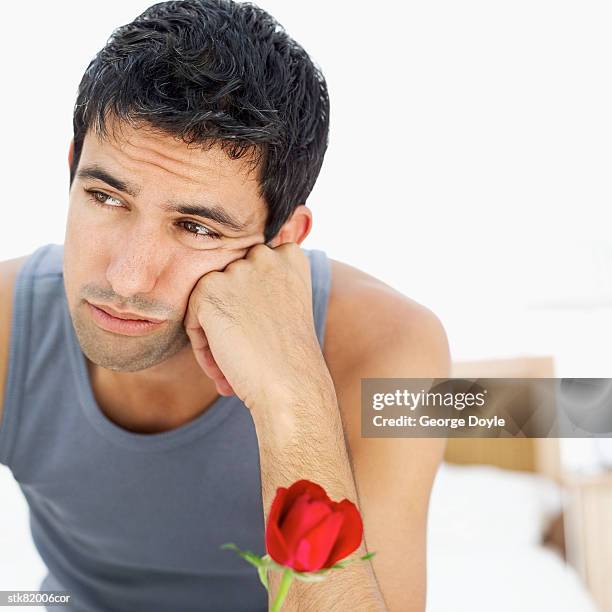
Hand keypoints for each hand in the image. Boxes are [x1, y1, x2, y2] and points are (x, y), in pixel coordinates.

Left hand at [183, 242, 322, 408]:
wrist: (291, 383)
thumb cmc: (292, 357)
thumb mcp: (287, 307)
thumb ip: (264, 287)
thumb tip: (231, 294)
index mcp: (290, 256)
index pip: (253, 271)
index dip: (251, 307)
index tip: (261, 335)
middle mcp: (265, 255)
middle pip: (230, 285)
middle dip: (233, 318)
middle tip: (246, 354)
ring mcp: (237, 270)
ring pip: (209, 302)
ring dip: (216, 336)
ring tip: (233, 369)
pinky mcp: (209, 289)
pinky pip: (192, 318)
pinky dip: (203, 347)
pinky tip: (223, 370)